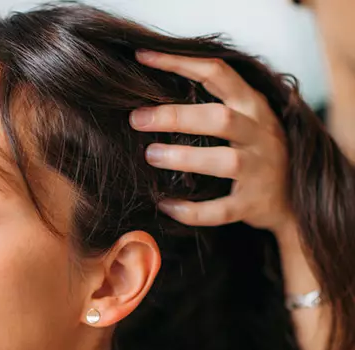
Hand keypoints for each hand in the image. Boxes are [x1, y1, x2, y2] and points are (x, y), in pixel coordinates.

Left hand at [130, 50, 294, 237]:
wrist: (293, 201)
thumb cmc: (254, 152)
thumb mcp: (244, 119)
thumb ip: (211, 103)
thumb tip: (150, 96)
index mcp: (252, 106)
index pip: (217, 73)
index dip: (179, 62)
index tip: (143, 57)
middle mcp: (258, 134)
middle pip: (220, 118)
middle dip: (175, 116)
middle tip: (136, 118)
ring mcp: (259, 170)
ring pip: (224, 161)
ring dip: (184, 158)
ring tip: (150, 155)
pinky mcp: (252, 204)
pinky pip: (220, 209)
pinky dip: (191, 210)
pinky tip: (165, 205)